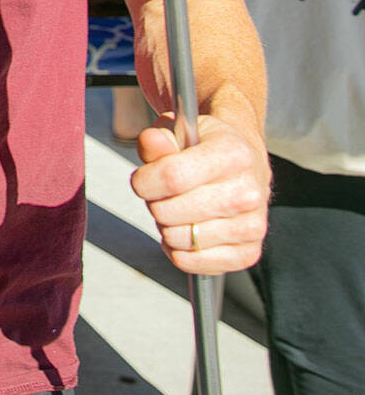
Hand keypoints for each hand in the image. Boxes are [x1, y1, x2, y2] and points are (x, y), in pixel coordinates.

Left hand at [129, 114, 269, 274]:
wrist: (245, 165)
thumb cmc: (208, 149)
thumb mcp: (181, 132)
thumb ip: (159, 139)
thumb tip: (152, 142)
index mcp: (233, 155)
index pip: (171, 176)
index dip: (144, 181)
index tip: (143, 180)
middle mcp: (249, 193)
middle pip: (170, 211)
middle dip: (154, 203)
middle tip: (166, 194)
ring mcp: (252, 226)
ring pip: (179, 239)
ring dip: (166, 227)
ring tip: (180, 209)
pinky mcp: (248, 253)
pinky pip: (192, 262)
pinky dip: (178, 251)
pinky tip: (186, 230)